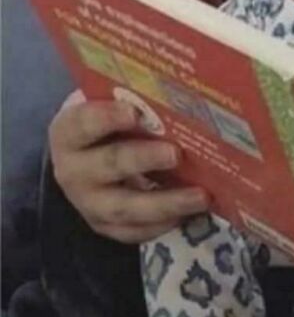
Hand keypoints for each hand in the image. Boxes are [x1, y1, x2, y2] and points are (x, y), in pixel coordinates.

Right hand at [48, 95, 209, 242]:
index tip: (135, 112)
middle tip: (176, 153)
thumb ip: (136, 96)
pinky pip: (131, 232)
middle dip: (143, 160)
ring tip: (200, 196)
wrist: (90, 151)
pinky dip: (161, 225)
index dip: (107, 118)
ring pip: (123, 208)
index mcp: (70, 131)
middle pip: (107, 166)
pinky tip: (190, 214)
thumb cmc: (112, 118)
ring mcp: (87, 202)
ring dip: (164, 203)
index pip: (84, 123)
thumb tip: (183, 84)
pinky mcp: (103, 226)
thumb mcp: (114, 102)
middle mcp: (72, 169)